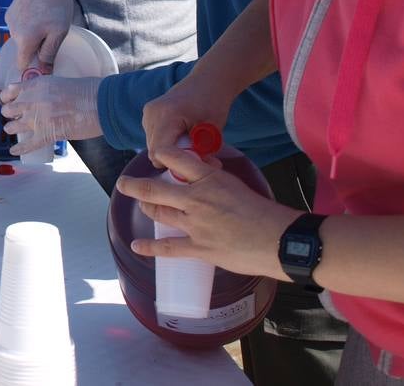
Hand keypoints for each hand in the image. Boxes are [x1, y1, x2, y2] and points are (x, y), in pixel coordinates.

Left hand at [0, 75, 101, 151]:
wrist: (99, 103)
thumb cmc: (87, 91)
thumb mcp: (59, 82)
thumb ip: (45, 89)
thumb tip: (39, 98)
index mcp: (36, 85)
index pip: (10, 91)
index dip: (7, 98)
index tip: (8, 100)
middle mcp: (32, 101)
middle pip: (8, 110)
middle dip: (10, 114)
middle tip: (14, 116)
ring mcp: (37, 118)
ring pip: (13, 127)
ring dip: (13, 129)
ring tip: (14, 130)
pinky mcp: (46, 134)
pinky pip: (26, 145)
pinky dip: (19, 149)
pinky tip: (13, 151)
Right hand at [5, 0, 73, 72]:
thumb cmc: (56, 5)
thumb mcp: (59, 32)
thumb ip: (49, 53)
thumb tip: (44, 72)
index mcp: (25, 40)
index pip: (22, 65)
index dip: (32, 67)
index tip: (44, 62)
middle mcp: (13, 32)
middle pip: (22, 50)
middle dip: (34, 48)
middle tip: (50, 36)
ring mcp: (10, 21)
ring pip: (20, 37)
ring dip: (30, 35)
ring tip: (45, 21)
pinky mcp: (9, 11)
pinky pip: (17, 26)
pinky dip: (26, 24)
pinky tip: (37, 13)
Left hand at [115, 147, 296, 279]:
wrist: (280, 239)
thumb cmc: (266, 212)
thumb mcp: (238, 185)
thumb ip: (217, 181)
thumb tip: (205, 180)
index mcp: (210, 178)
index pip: (177, 159)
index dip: (161, 155)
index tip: (153, 155)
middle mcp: (196, 198)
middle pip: (155, 189)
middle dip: (135, 186)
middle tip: (123, 183)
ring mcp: (195, 224)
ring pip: (159, 213)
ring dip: (146, 209)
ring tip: (140, 206)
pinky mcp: (199, 247)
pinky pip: (168, 247)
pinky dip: (150, 247)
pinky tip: (136, 245)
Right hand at [142, 73, 235, 168]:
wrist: (209, 80)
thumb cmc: (214, 102)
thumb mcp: (213, 130)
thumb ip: (200, 151)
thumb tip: (194, 170)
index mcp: (167, 115)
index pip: (160, 151)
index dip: (175, 165)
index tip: (195, 167)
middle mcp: (152, 113)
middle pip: (154, 151)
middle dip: (174, 160)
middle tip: (198, 158)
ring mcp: (147, 113)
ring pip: (152, 147)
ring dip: (170, 152)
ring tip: (191, 146)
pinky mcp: (148, 114)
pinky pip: (154, 138)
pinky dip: (167, 144)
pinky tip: (182, 138)